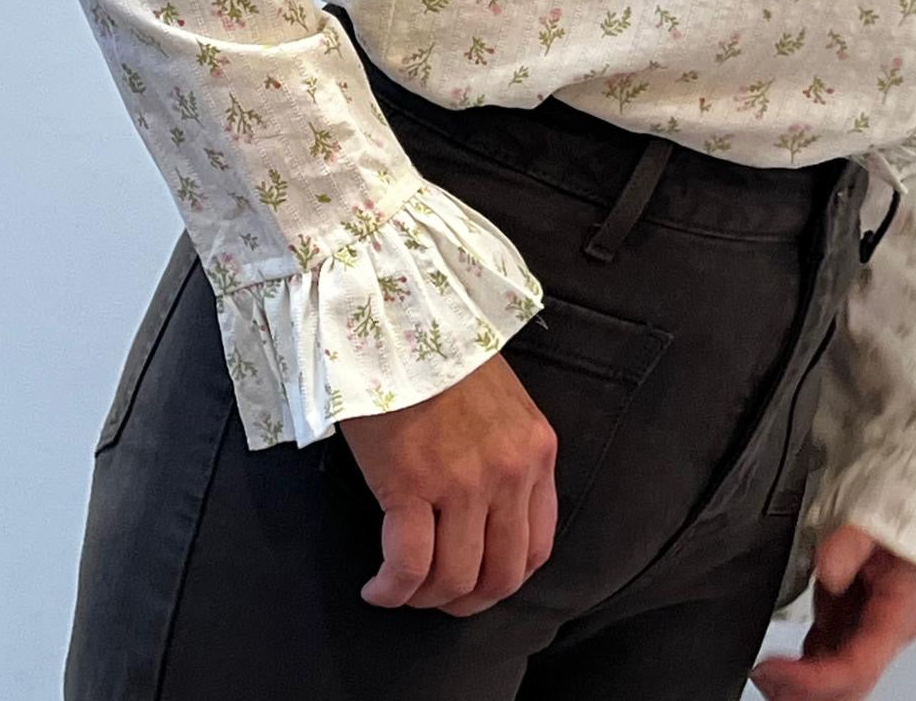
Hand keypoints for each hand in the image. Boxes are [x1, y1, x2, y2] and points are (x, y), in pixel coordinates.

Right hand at [335, 349, 558, 616]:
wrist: (398, 316)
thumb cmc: (438, 353)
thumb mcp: (500, 403)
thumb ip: (505, 454)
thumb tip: (485, 511)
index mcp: (536, 450)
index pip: (538, 546)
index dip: (503, 580)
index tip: (474, 582)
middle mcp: (510, 472)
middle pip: (500, 575)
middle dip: (465, 601)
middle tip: (434, 597)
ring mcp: (465, 481)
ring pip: (455, 578)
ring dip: (424, 598)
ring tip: (400, 589)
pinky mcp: (413, 483)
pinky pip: (409, 566)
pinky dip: (392, 590)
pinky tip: (377, 588)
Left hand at [749, 524, 915, 699]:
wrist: (909, 504)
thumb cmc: (901, 512)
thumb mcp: (877, 517)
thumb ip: (851, 543)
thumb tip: (828, 571)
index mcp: (897, 613)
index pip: (857, 666)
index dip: (815, 679)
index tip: (775, 669)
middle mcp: (882, 630)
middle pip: (846, 684)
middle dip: (805, 691)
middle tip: (763, 677)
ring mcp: (865, 627)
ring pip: (835, 676)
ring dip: (800, 685)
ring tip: (764, 675)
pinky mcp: (849, 617)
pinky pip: (825, 654)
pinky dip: (801, 667)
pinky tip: (779, 665)